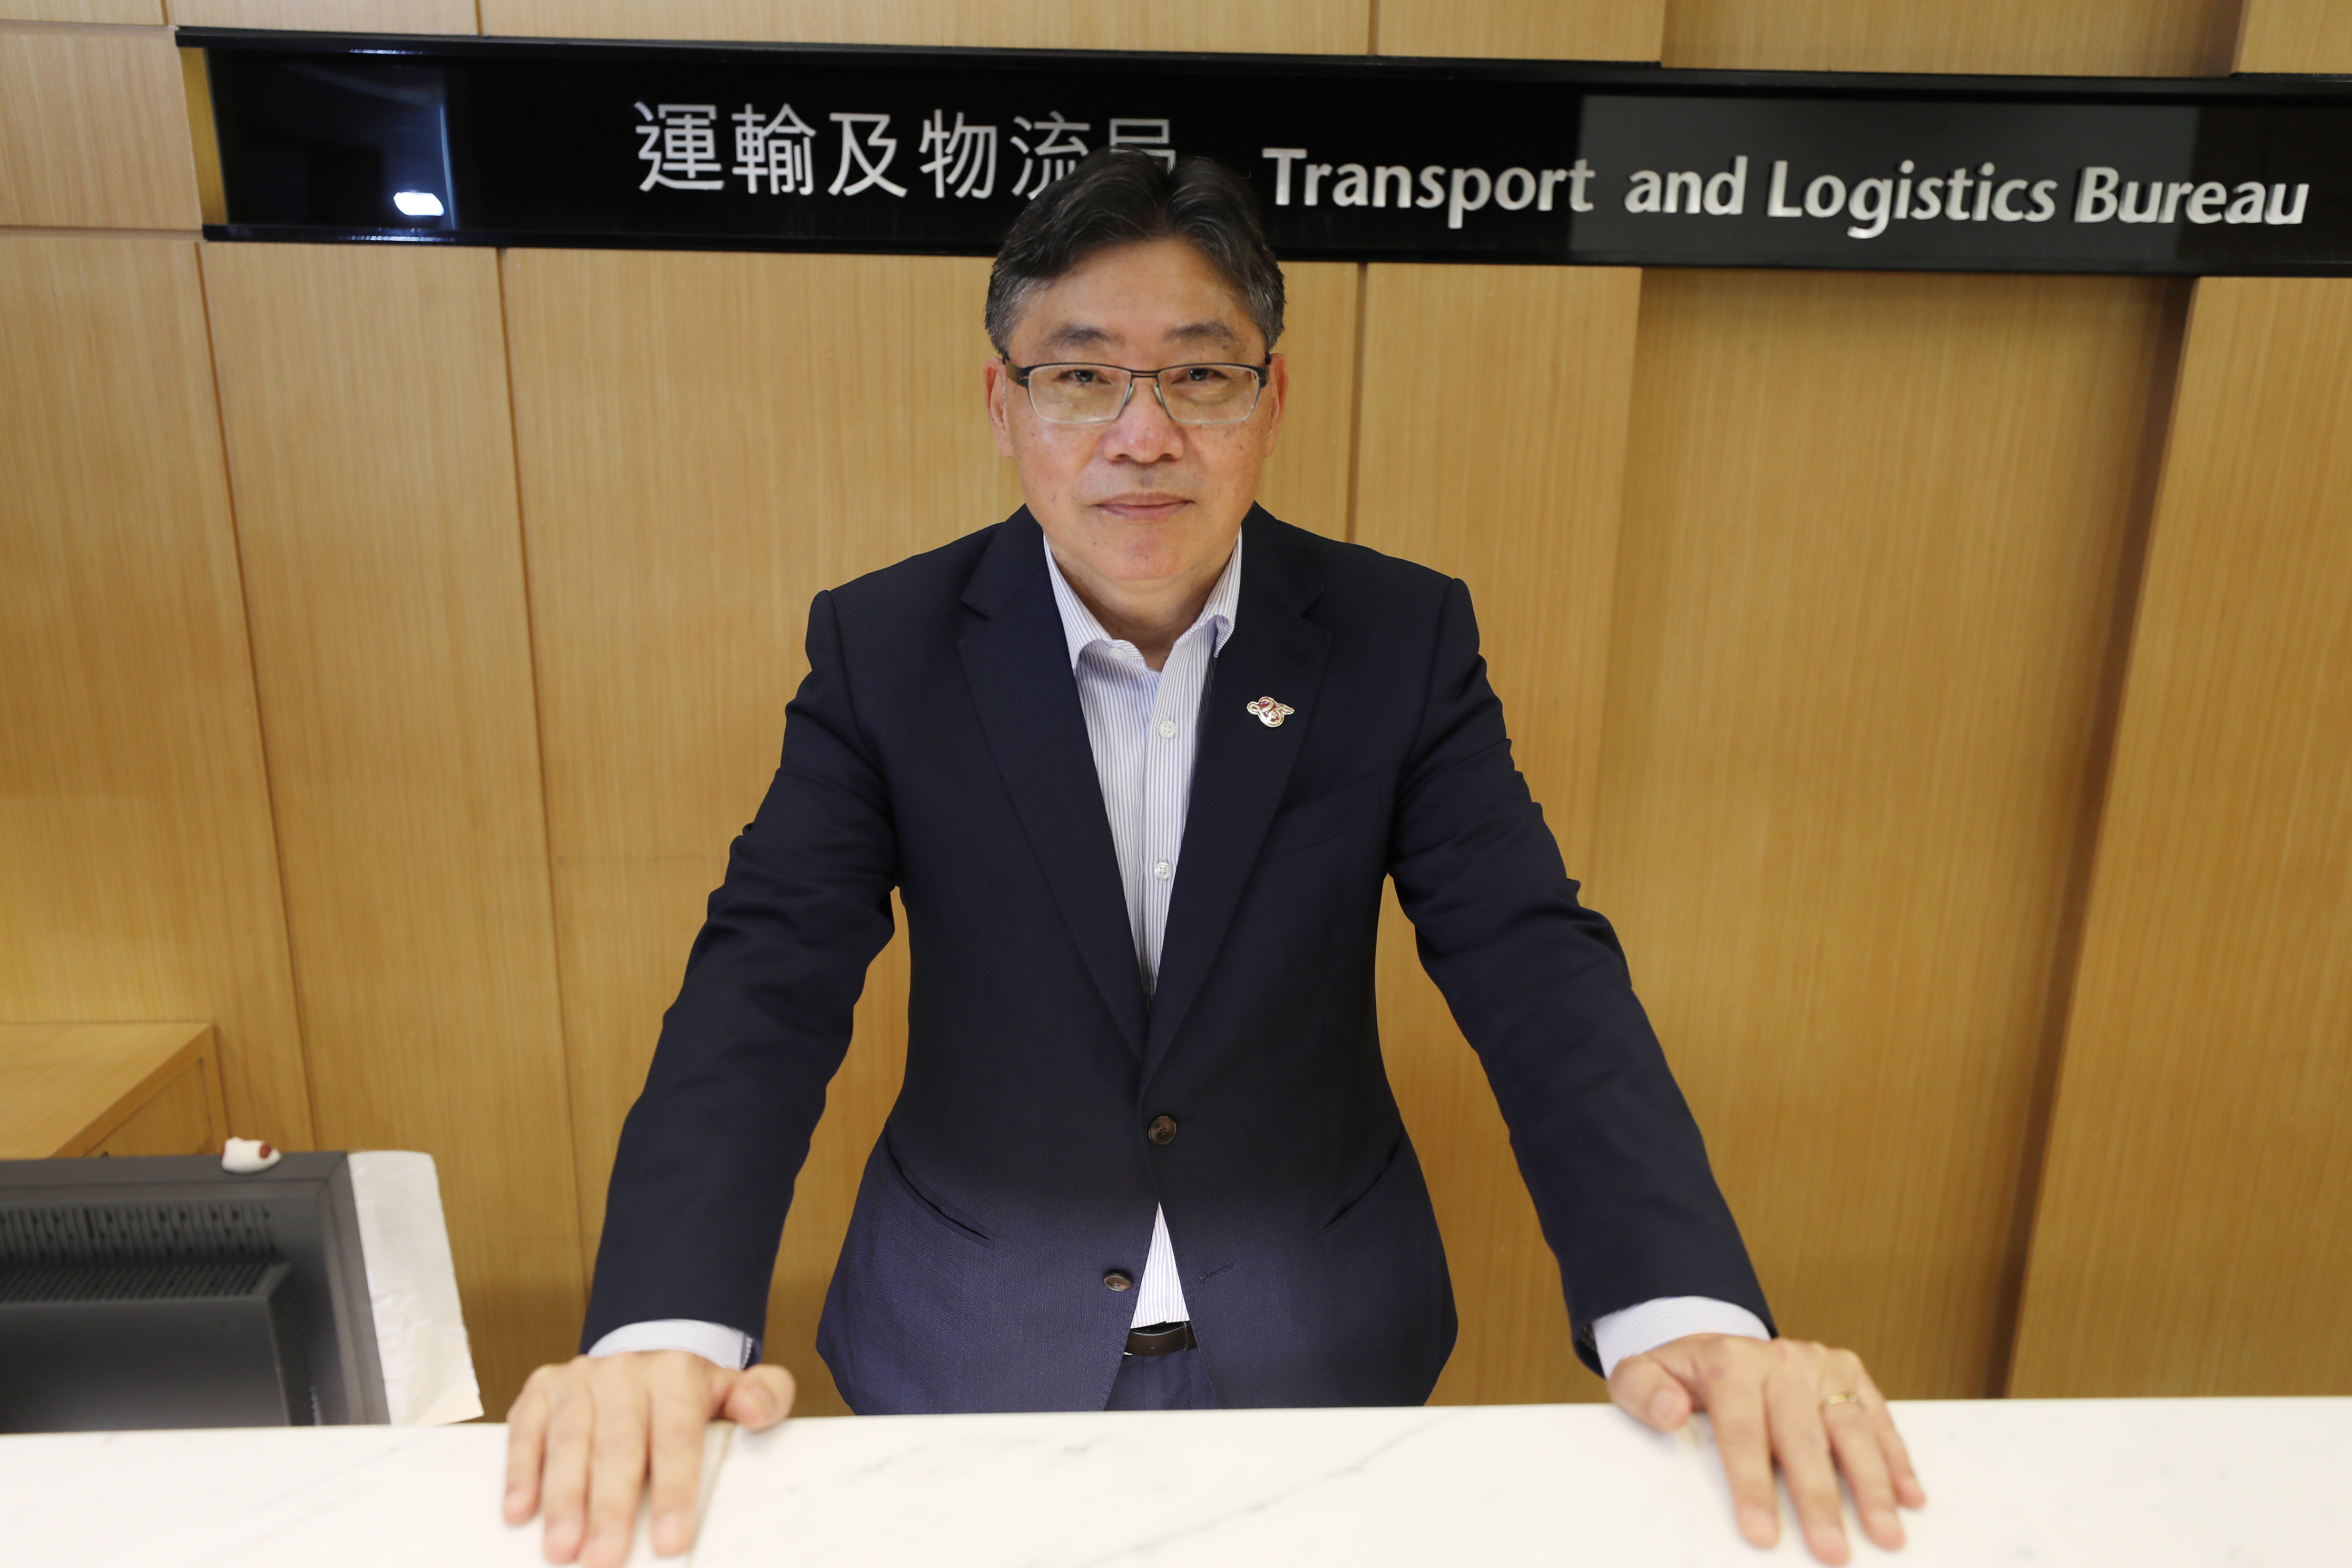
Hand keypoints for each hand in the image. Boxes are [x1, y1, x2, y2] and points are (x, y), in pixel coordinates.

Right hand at [503, 1349, 793, 1565]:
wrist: (646, 1351)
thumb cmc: (690, 1393)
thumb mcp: (735, 1387)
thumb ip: (764, 1396)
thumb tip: (757, 1411)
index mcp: (676, 1375)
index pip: (676, 1437)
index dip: (673, 1492)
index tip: (671, 1542)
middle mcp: (625, 1371)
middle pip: (618, 1445)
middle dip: (610, 1507)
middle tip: (603, 1561)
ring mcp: (579, 1379)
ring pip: (569, 1441)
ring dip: (563, 1499)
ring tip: (561, 1550)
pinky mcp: (542, 1389)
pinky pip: (526, 1430)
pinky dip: (519, 1472)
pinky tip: (518, 1513)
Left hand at [1608, 1334, 1923, 1563]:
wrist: (1715, 1346)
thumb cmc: (1680, 1376)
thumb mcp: (1640, 1375)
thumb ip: (1641, 1391)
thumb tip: (1671, 1413)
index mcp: (1729, 1363)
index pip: (1743, 1432)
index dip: (1753, 1486)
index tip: (1762, 1535)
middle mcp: (1779, 1360)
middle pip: (1803, 1437)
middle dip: (1819, 1499)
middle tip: (1832, 1553)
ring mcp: (1819, 1364)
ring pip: (1850, 1427)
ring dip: (1873, 1485)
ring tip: (1885, 1535)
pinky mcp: (1849, 1370)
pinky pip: (1878, 1416)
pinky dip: (1897, 1458)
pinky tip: (1911, 1498)